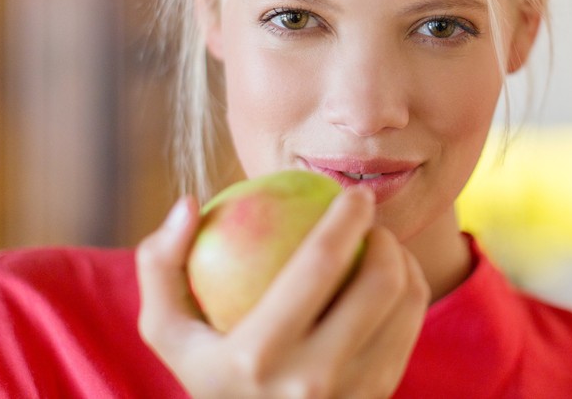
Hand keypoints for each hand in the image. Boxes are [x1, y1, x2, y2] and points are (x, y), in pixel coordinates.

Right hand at [136, 187, 429, 397]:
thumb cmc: (211, 373)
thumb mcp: (169, 331)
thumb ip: (162, 264)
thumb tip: (187, 203)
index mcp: (257, 356)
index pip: (319, 263)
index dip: (346, 217)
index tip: (353, 193)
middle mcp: (312, 382)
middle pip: (379, 284)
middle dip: (386, 236)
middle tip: (371, 218)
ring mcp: (353, 396)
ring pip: (406, 306)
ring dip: (404, 261)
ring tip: (382, 245)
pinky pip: (410, 332)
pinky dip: (410, 294)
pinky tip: (391, 278)